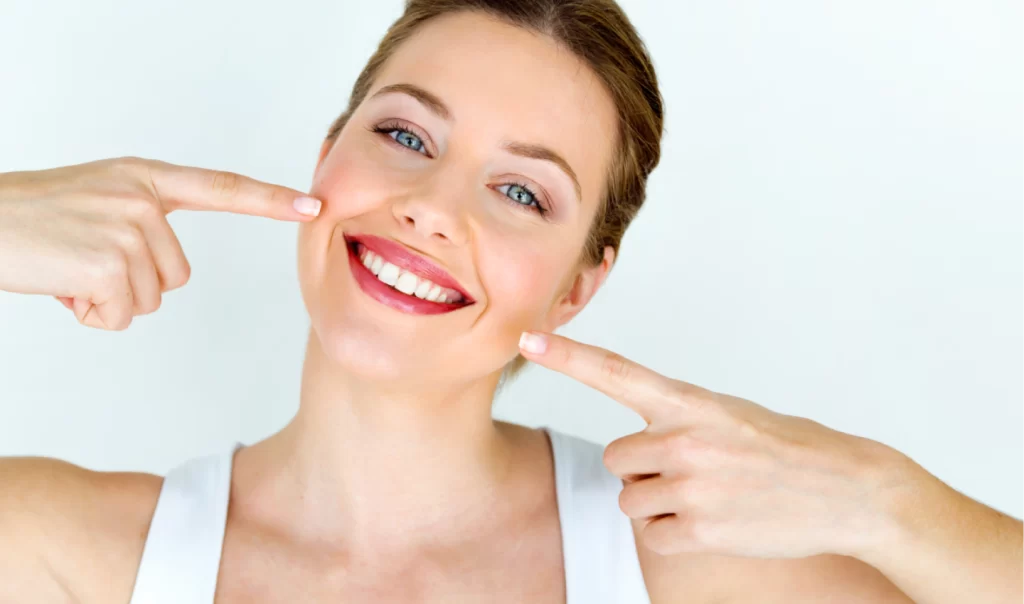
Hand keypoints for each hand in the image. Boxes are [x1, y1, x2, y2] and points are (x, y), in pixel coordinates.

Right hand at [0, 157, 322, 329]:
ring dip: (107, 299)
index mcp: (144, 179)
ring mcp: (128, 229)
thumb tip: (164, 274)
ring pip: (149, 299)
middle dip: (129, 283)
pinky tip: (61, 285)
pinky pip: (120, 316)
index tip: (312, 205)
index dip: (268, 199)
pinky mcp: (109, 263)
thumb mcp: (96, 201)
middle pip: (176, 276)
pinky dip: (89, 315)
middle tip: (79, 259)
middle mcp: (143, 199)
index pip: (220, 188)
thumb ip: (141, 222)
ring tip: (66, 267)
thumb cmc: (30, 219)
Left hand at [518, 331, 909, 559]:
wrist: (848, 490)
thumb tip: (638, 444)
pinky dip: (674, 533)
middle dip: (642, 468)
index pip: (616, 372)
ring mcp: (692, 486)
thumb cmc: (789, 448)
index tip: (529, 337)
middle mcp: (685, 439)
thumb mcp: (731, 413)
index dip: (568, 356)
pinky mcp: (701, 529)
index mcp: (692, 402)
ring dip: (658, 502)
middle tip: (690, 470)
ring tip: (708, 495)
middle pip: (617, 458)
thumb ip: (679, 419)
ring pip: (631, 499)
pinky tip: (712, 521)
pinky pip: (652, 534)